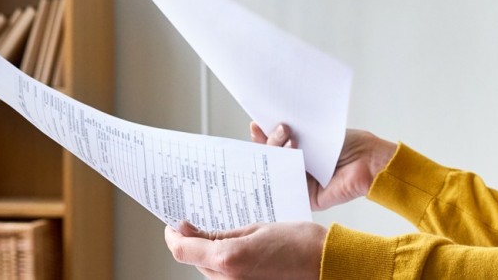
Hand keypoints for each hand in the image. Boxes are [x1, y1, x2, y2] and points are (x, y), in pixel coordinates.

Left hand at [164, 220, 325, 279]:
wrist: (324, 263)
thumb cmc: (298, 243)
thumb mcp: (255, 228)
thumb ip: (218, 233)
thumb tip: (187, 229)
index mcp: (228, 258)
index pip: (182, 249)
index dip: (173, 235)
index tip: (174, 223)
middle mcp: (228, 279)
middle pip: (193, 260)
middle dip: (191, 242)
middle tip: (197, 223)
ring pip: (206, 269)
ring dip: (206, 253)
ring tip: (220, 234)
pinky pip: (222, 276)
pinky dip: (221, 262)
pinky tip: (233, 248)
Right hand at [251, 122, 397, 210]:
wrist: (370, 161)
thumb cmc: (351, 145)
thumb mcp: (317, 134)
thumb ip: (294, 133)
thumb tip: (272, 124)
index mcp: (302, 151)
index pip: (276, 144)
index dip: (264, 136)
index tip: (256, 124)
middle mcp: (300, 167)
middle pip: (272, 157)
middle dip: (269, 141)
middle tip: (281, 129)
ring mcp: (302, 182)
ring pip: (277, 171)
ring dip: (277, 153)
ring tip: (287, 138)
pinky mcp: (306, 196)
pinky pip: (287, 188)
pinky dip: (282, 173)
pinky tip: (283, 159)